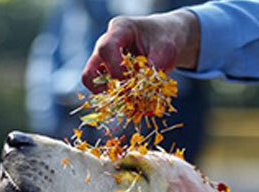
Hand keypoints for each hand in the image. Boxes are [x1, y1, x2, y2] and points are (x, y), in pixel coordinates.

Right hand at [81, 9, 198, 92]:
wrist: (165, 38)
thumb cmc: (165, 39)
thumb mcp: (167, 51)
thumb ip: (156, 67)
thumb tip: (142, 88)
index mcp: (120, 29)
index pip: (106, 49)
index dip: (116, 69)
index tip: (132, 80)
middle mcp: (105, 43)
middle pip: (90, 70)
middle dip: (108, 86)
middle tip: (127, 91)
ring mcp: (102, 58)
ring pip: (91, 81)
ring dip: (109, 93)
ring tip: (130, 95)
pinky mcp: (105, 71)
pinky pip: (100, 87)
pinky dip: (114, 95)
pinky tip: (131, 95)